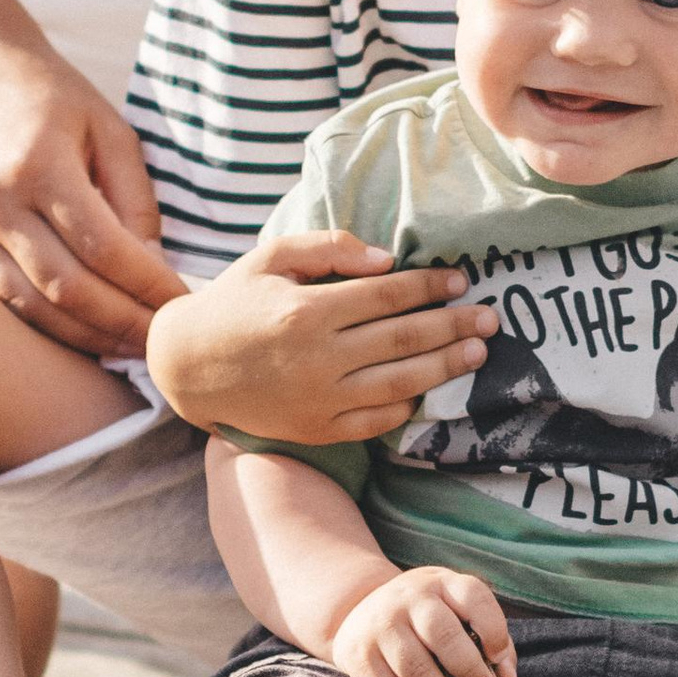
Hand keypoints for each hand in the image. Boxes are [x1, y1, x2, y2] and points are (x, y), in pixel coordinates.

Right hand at [0, 35, 180, 356]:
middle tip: (166, 341)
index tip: (186, 303)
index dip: (148, 284)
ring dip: (88, 337)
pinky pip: (6, 302)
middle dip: (123, 323)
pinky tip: (89, 333)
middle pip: (67, 289)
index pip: (103, 247)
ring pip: (33, 308)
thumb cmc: (51, 97)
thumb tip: (154, 269)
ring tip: (133, 346)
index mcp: (38, 167)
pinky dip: (51, 325)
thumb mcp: (109, 129)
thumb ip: (134, 200)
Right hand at [149, 233, 493, 444]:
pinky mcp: (317, 428)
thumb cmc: (234, 301)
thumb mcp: (271, 257)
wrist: (187, 366)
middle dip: (453, 327)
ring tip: (477, 353)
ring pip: (399, 383)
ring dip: (445, 368)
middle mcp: (317, 357)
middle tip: (490, 318)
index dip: (429, 288)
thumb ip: (329, 248)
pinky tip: (431, 389)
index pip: (387, 296)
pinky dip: (408, 405)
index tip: (459, 281)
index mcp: (307, 310)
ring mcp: (319, 398)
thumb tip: (388, 259)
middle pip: (404, 340)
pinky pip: (375, 420)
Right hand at [324, 565, 516, 676]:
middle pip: (442, 634)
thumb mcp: (458, 612)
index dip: (493, 629)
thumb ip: (491, 641)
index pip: (474, 597)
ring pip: (414, 668)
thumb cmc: (428, 617)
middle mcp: (408, 598)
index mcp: (441, 583)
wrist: (363, 609)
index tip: (498, 657)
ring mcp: (380, 625)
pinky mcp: (358, 655)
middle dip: (468, 669)